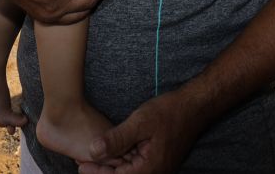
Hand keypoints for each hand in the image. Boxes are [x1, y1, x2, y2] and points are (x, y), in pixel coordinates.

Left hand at [78, 91, 204, 173]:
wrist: (194, 107)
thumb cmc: (170, 112)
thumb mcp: (140, 122)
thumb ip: (116, 139)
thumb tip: (93, 151)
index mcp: (150, 169)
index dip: (97, 173)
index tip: (80, 165)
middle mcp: (155, 173)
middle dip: (102, 172)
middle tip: (81, 162)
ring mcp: (158, 169)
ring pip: (129, 173)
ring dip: (112, 167)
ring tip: (91, 158)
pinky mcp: (158, 162)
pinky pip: (136, 167)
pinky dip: (122, 162)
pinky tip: (111, 153)